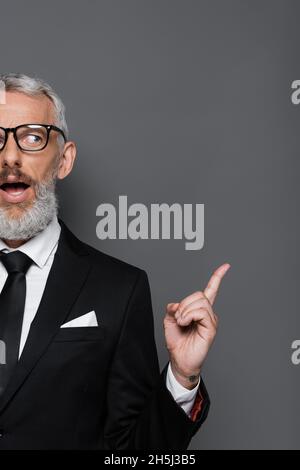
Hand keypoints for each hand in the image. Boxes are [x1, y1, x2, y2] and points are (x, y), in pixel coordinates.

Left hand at [164, 263, 229, 388]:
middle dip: (184, 303)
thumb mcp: (169, 319)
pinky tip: (185, 323)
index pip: (211, 289)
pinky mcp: (211, 328)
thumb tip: (177, 304)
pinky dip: (189, 315)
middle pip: (199, 294)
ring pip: (200, 302)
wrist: (179, 359)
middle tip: (178, 317)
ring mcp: (211, 320)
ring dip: (185, 310)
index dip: (218, 277)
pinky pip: (201, 312)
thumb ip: (173, 307)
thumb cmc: (177, 341)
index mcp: (200, 309)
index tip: (226, 266)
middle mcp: (208, 313)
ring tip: (181, 322)